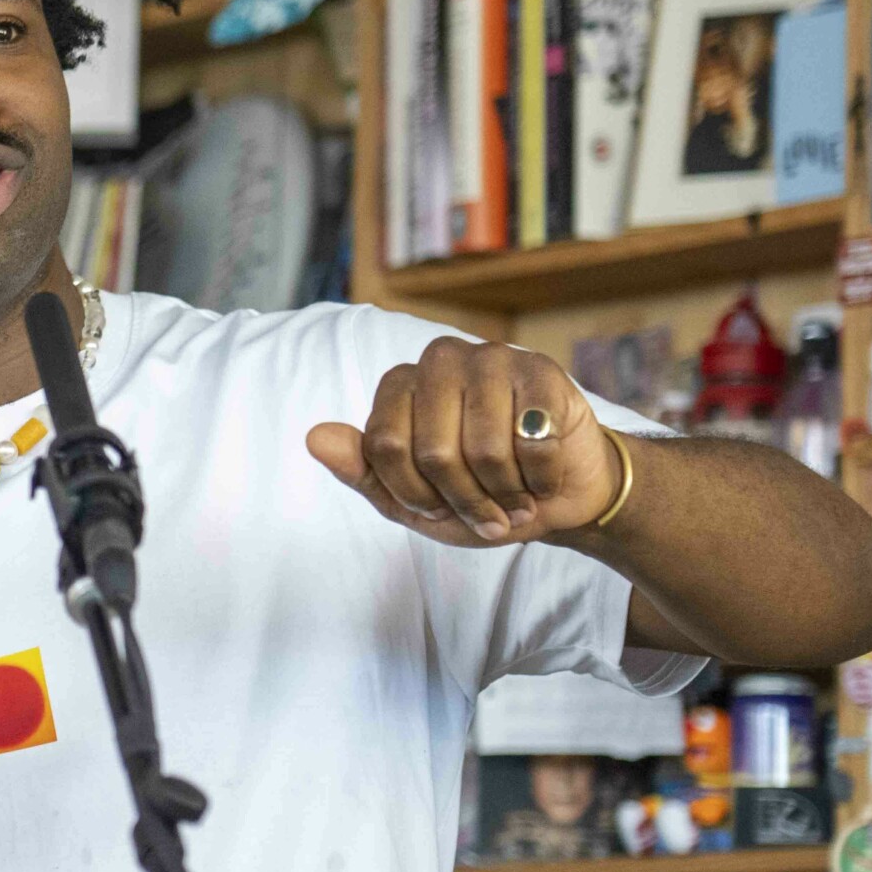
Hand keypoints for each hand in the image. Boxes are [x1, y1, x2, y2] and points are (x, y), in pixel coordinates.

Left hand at [306, 338, 622, 546]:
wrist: (557, 494)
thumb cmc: (480, 493)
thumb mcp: (412, 500)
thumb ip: (363, 471)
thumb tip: (314, 437)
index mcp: (400, 385)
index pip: (383, 447)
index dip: (414, 494)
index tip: (437, 508)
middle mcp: (440, 359)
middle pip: (432, 451)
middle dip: (464, 500)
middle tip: (487, 512)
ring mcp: (493, 358)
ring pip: (485, 449)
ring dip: (505, 494)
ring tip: (514, 497)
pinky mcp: (543, 372)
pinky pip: (531, 443)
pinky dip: (539, 478)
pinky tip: (542, 476)